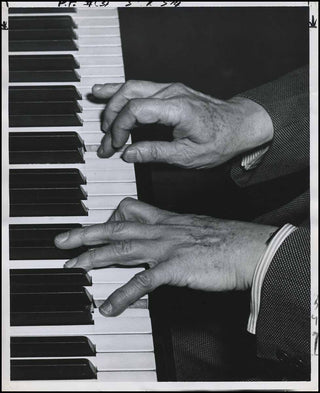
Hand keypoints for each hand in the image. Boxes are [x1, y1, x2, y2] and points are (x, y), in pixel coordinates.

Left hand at [54, 198, 276, 316]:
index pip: (129, 210)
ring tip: (72, 268)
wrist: (248, 247)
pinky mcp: (174, 268)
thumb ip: (176, 231)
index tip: (98, 225)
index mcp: (166, 220)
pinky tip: (108, 307)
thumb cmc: (226, 239)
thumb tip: (166, 238)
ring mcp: (165, 248)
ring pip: (121, 249)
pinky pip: (142, 282)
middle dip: (86, 233)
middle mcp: (161, 231)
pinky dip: (123, 295)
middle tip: (62, 240)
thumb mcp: (195, 227)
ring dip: (93, 259)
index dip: (110, 217)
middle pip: (115, 228)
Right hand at [92, 80, 272, 168]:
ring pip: (132, 87)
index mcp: (178, 108)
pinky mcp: (170, 91)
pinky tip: (106, 91)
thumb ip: (156, 153)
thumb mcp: (188, 156)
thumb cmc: (220, 140)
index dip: (120, 127)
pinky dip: (121, 91)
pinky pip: (140, 87)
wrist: (239, 125)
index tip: (116, 145)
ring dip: (112, 101)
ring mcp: (170, 89)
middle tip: (105, 141)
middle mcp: (172, 93)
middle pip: (129, 95)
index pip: (136, 110)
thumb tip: (128, 154)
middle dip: (111, 117)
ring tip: (94, 106)